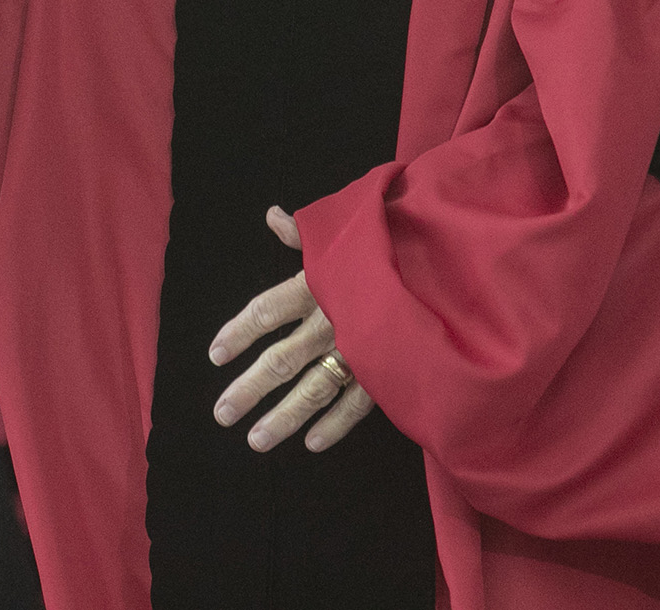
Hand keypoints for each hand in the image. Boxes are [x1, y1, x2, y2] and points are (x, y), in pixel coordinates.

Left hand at [208, 207, 375, 453]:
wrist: (445, 257)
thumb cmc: (391, 241)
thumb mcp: (347, 230)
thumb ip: (306, 233)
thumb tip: (273, 216)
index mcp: (318, 282)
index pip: (266, 310)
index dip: (238, 333)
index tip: (215, 355)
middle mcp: (332, 318)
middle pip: (281, 359)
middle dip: (249, 388)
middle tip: (222, 414)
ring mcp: (359, 346)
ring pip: (314, 388)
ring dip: (284, 416)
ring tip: (256, 440)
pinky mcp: (387, 365)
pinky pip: (359, 402)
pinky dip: (336, 424)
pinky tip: (312, 443)